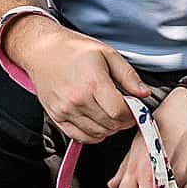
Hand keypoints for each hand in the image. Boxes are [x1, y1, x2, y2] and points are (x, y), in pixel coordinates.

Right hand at [9, 19, 152, 145]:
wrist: (42, 51)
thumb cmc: (73, 50)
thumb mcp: (107, 54)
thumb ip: (128, 76)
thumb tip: (144, 93)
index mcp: (92, 81)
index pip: (119, 112)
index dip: (131, 114)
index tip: (134, 109)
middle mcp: (77, 99)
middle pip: (109, 124)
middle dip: (122, 121)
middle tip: (123, 111)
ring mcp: (65, 110)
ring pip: (97, 134)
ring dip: (109, 128)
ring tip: (109, 114)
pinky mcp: (57, 117)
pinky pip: (80, 137)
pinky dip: (93, 135)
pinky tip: (97, 122)